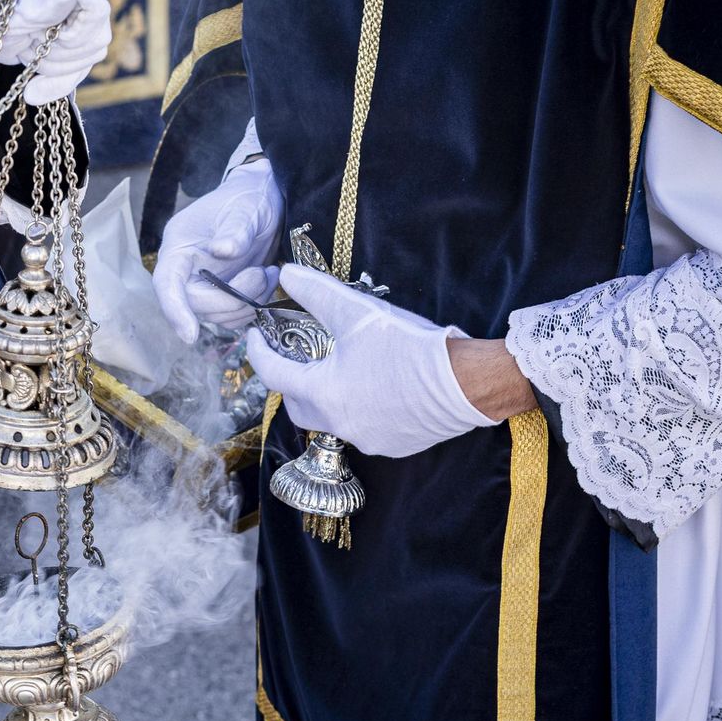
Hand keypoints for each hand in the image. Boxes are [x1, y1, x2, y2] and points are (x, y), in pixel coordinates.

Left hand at [0, 0, 111, 104]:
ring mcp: (84, 8)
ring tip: (25, 46)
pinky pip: (82, 69)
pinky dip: (55, 83)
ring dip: (52, 64)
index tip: (39, 36)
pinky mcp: (80, 33)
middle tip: (23, 39)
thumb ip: (42, 1)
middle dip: (55, 51)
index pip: (96, 9)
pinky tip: (33, 90)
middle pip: (96, 37)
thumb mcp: (5, 9)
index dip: (73, 34)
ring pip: (91, 55)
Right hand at [152, 159, 283, 342]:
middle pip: (196, 304)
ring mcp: (203, 284)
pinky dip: (252, 306)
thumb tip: (223, 251)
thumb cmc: (249, 198)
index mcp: (179, 248)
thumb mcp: (245, 208)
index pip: (167, 285)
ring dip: (247, 302)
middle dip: (231, 299)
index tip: (190, 335)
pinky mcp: (222, 293)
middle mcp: (185, 270)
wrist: (264, 199)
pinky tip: (267, 280)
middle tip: (262, 274)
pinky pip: (232, 315)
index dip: (175, 310)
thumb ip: (235, 229)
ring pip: (216, 314)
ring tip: (269, 273)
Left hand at [245, 264, 497, 457]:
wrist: (467, 382)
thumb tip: (286, 275)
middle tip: (294, 355)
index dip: (258, 351)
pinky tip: (372, 388)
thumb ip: (316, 293)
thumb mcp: (357, 312)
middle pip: (296, 404)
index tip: (254, 335)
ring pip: (329, 419)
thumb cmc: (410, 347)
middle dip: (289, 380)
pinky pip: (360, 428)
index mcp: (322, 394)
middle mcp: (337, 424)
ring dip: (324, 397)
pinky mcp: (391, 446)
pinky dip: (356, 409)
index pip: (272, 373)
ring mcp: (365, 439)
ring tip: (336, 369)